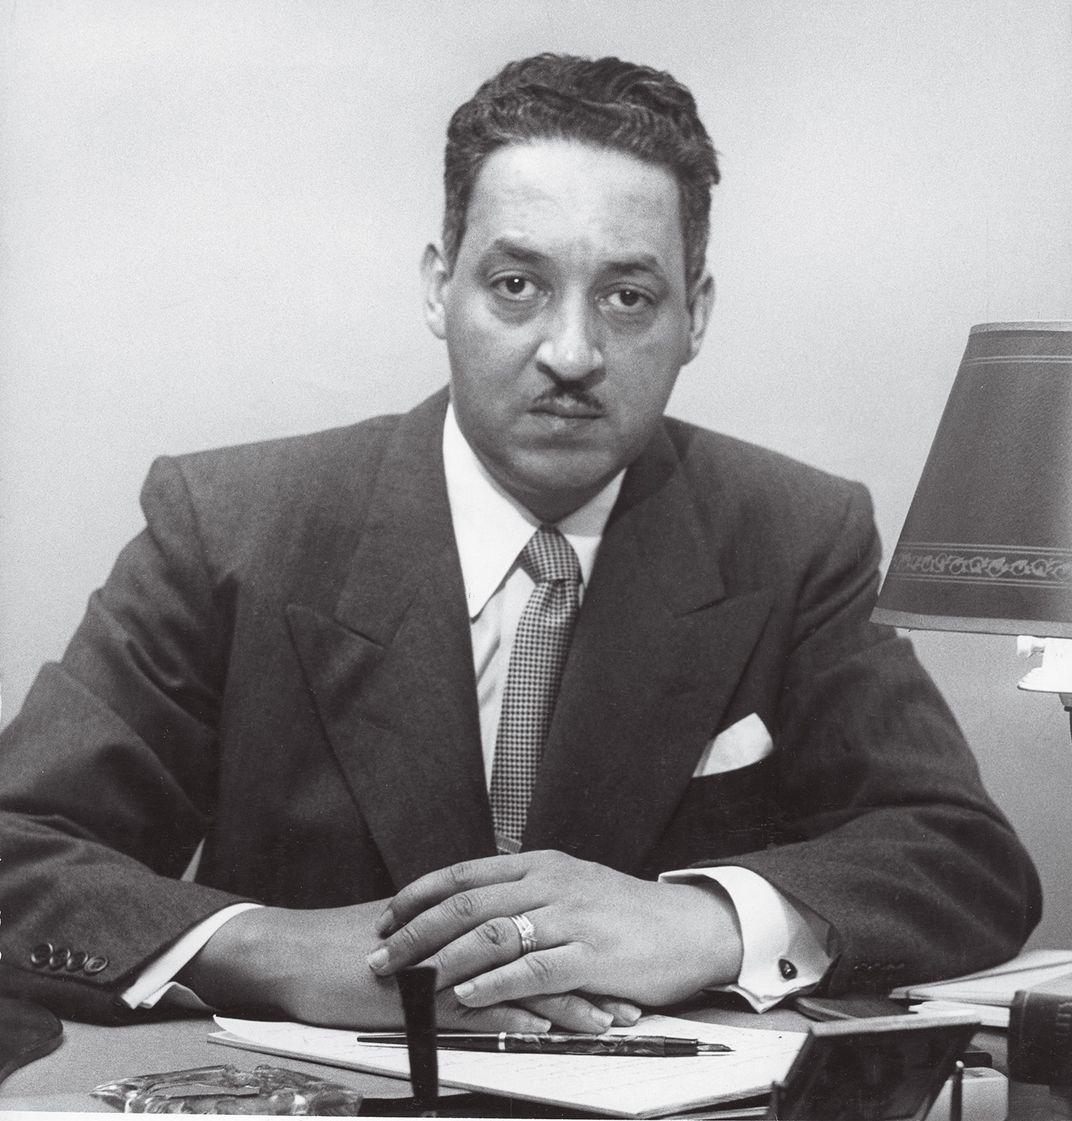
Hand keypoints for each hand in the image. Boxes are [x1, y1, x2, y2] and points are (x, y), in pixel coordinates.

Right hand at [179, 900, 639, 1031]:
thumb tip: (498, 943)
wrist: (300, 953)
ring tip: (609, 1021)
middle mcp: (461, 931)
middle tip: (632, 998)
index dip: (580, 950)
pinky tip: (548, 1031)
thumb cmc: (358, 947)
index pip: (536, 928)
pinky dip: (516, 1017)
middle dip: (590, 976)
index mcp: (465, 914)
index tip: (619, 969)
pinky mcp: (423, 990)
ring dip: (569, 1002)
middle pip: (541, 949)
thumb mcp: (418, 935)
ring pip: (520, 977)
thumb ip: (459, 936)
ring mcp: (445, 960)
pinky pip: (477, 1005)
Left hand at [366, 850, 743, 1011]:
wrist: (688, 926)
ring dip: (443, 960)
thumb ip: (525, 892)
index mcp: (539, 865)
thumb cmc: (624, 913)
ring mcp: (570, 919)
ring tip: (411, 981)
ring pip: (492, 935)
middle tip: (380, 957)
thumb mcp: (571, 885)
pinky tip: (467, 995)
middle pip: (466, 905)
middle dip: (414, 932)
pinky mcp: (591, 956)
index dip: (418, 896)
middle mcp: (549, 885)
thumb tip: (471, 905)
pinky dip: (494, 983)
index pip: (464, 874)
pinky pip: (532, 969)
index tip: (384, 918)